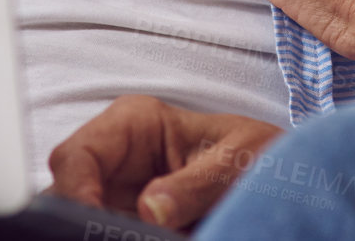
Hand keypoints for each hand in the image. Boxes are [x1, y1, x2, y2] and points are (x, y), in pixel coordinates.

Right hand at [45, 94, 283, 230]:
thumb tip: (149, 210)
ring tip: (142, 236)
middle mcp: (116, 162)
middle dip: (81, 221)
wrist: (287, 184)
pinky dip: (115, 239)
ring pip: (81, 224)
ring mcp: (119, 201)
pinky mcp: (130, 229)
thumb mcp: (242, 160)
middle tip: (114, 237)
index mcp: (134, 124)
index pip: (76, 155)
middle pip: (67, 196)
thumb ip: (198, 183)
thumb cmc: (265, 155)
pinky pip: (107, 234)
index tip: (94, 221)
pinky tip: (139, 240)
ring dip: (101, 232)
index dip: (74, 191)